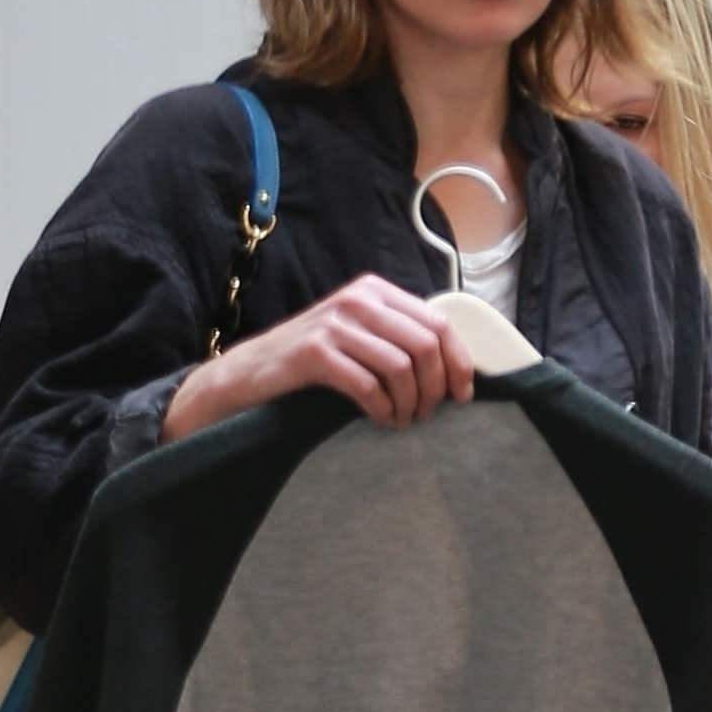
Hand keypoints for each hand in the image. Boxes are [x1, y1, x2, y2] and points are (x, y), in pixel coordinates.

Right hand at [162, 276, 476, 442]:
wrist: (249, 374)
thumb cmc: (310, 361)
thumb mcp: (357, 334)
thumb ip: (396, 337)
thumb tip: (453, 367)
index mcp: (374, 291)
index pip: (439, 323)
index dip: (459, 362)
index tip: (462, 395)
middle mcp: (357, 299)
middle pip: (425, 346)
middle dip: (435, 388)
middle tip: (426, 414)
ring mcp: (335, 324)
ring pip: (401, 368)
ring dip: (409, 404)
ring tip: (402, 420)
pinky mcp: (315, 353)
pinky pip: (369, 386)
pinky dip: (383, 409)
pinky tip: (381, 420)